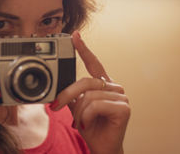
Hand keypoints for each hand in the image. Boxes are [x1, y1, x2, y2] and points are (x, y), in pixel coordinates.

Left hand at [51, 31, 129, 153]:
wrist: (102, 148)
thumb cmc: (91, 128)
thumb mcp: (77, 109)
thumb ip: (73, 96)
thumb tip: (58, 89)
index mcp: (103, 84)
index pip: (94, 63)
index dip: (84, 49)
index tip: (75, 35)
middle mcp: (113, 87)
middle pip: (85, 81)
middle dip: (67, 94)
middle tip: (55, 105)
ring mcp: (121, 96)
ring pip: (89, 95)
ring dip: (78, 111)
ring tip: (79, 122)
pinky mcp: (124, 107)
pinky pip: (95, 105)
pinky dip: (85, 116)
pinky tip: (88, 123)